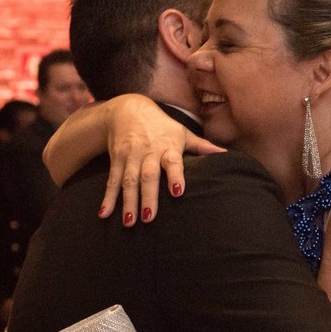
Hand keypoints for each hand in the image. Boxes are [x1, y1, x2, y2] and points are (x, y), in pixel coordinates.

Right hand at [97, 95, 222, 225]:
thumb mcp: (182, 133)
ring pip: (128, 181)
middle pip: (148, 176)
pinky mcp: (116, 159)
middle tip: (149, 219)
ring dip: (128, 202)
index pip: (173, 161)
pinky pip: (111, 180)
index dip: (175, 175)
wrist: (128, 109)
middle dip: (148, 197)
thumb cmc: (162, 126)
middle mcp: (148, 152)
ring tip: (130, 223)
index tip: (177, 191)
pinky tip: (104, 214)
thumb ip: (202, 146)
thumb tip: (226, 154)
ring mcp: (130, 156)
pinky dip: (108, 198)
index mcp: (168, 146)